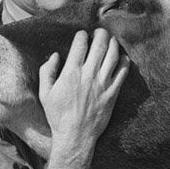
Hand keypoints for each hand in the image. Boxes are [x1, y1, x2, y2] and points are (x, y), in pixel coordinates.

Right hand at [39, 29, 128, 154]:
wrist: (75, 136)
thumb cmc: (57, 116)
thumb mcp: (45, 94)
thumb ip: (47, 72)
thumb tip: (54, 56)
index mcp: (71, 72)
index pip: (80, 44)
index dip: (82, 35)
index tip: (82, 35)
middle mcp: (89, 75)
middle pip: (99, 45)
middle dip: (100, 34)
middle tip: (100, 32)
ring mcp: (103, 84)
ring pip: (113, 56)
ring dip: (113, 44)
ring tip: (112, 40)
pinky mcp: (113, 94)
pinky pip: (122, 73)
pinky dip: (124, 62)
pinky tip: (124, 58)